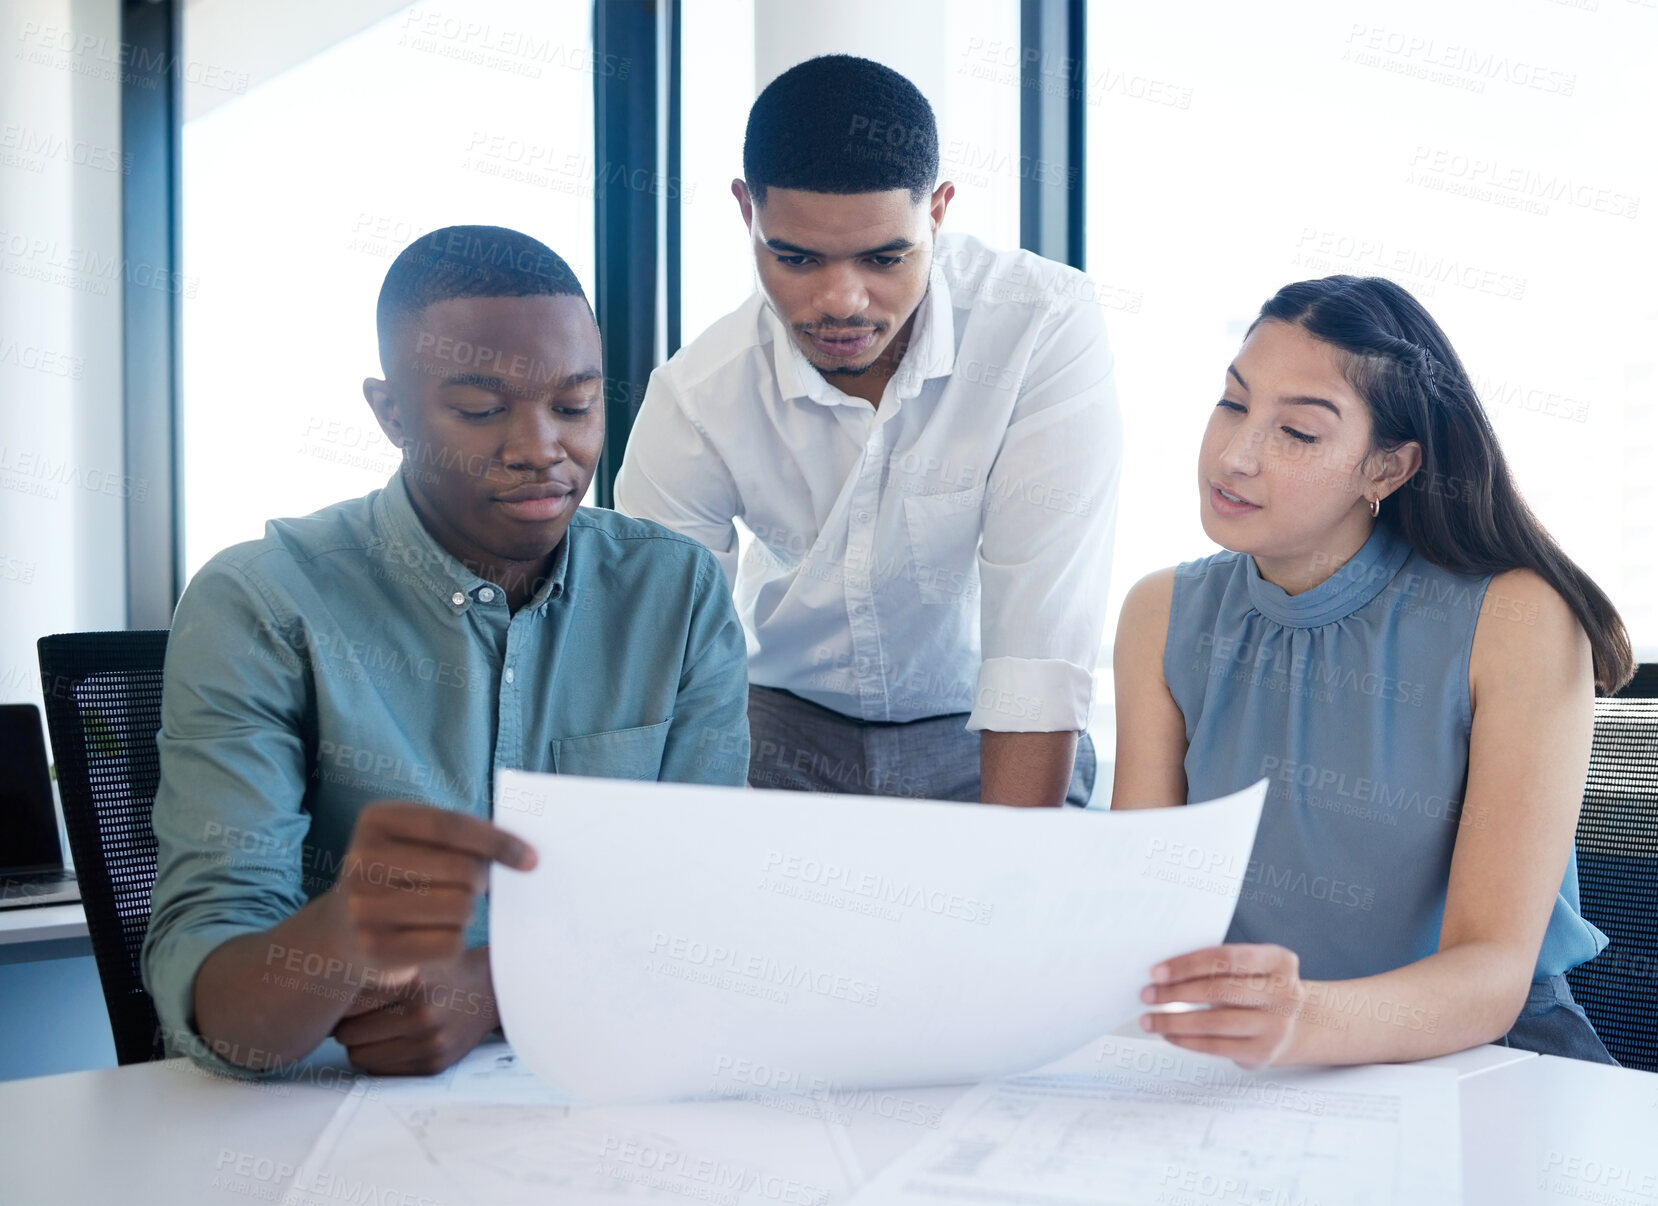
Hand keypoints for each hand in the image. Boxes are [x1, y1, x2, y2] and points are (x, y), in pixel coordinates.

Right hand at [330, 801, 536, 981]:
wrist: (341, 930)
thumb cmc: (400, 875)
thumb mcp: (417, 841)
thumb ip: (462, 836)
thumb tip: (525, 854)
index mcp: (376, 820)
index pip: (452, 826)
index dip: (498, 842)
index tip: (531, 858)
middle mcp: (362, 861)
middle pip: (463, 870)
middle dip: (480, 880)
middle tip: (470, 886)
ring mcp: (363, 907)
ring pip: (461, 907)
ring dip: (466, 910)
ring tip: (443, 908)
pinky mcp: (375, 949)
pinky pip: (450, 942)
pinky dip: (453, 939)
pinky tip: (432, 935)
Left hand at [333, 946, 498, 1074]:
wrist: (490, 989)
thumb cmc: (439, 969)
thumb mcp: (409, 954)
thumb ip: (371, 967)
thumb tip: (319, 1000)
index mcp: (411, 978)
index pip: (345, 1002)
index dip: (339, 997)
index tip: (343, 991)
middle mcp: (422, 1011)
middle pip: (346, 1032)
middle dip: (348, 1022)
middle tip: (362, 1010)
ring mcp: (429, 1042)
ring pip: (358, 1055)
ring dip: (360, 1042)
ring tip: (377, 1024)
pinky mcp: (433, 1065)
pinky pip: (379, 1070)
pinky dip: (378, 1056)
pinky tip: (393, 1039)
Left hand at [1138, 943, 1305, 1067]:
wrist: (1294, 1026)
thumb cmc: (1257, 989)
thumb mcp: (1249, 968)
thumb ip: (1217, 966)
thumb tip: (1163, 973)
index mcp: (1279, 961)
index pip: (1226, 959)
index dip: (1188, 965)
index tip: (1157, 972)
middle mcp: (1285, 994)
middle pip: (1220, 991)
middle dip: (1176, 993)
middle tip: (1147, 994)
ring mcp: (1277, 1026)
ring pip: (1215, 1022)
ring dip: (1174, 1021)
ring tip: (1149, 1019)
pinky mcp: (1264, 1053)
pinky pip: (1216, 1046)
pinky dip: (1187, 1040)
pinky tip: (1168, 1034)